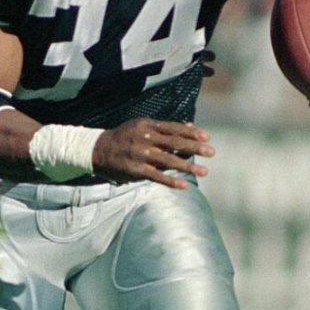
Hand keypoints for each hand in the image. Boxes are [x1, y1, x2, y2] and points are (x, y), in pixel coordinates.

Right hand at [92, 118, 214, 188]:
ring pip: (168, 160)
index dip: (191, 133)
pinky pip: (156, 176)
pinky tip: (184, 184)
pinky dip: (171, 180)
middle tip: (212, 152)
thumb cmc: (125, 137)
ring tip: (204, 171)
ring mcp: (140, 154)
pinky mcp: (135, 170)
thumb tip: (191, 125)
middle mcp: (145, 138)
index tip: (207, 137)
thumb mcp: (143, 127)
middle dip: (194, 148)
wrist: (98, 150)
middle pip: (174, 142)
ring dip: (188, 166)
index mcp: (148, 126)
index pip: (174, 128)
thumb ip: (166, 128)